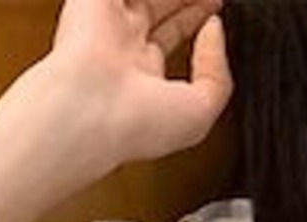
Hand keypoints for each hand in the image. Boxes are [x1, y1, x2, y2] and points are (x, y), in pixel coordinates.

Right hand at [49, 0, 232, 166]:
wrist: (89, 111)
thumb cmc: (136, 124)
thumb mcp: (200, 112)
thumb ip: (217, 75)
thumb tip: (213, 31)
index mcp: (144, 80)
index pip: (169, 39)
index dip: (195, 20)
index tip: (214, 12)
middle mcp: (124, 50)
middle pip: (157, 8)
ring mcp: (106, 22)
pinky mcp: (91, 2)